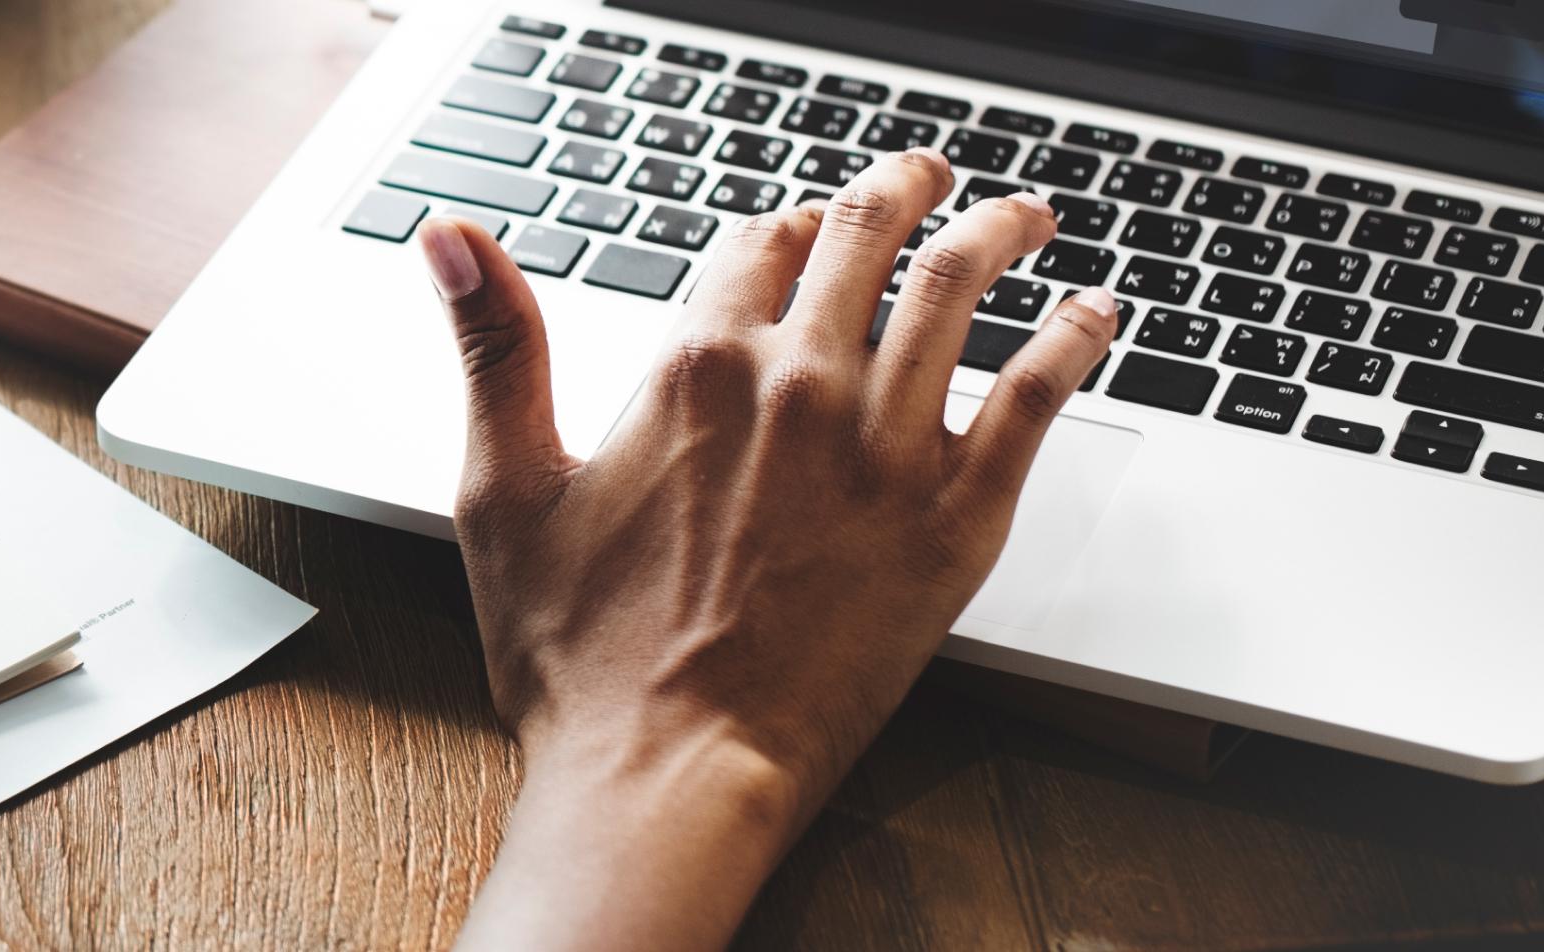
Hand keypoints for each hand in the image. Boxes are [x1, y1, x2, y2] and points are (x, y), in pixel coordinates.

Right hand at [436, 149, 1116, 948]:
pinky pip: (1038, 395)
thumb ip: (495, 348)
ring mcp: (888, 449)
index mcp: (694, 370)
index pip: (758, 245)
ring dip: (998, 231)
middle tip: (925, 179)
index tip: (800, 229)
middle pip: (867, 239)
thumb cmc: (579, 660)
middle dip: (901, 191)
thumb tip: (451, 239)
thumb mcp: (505, 490)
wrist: (671, 772)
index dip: (781, 228)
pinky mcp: (957, 517)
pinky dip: (1073, 338)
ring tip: (1023, 215)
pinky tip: (1091, 316)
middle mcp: (798, 387)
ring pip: (961, 289)